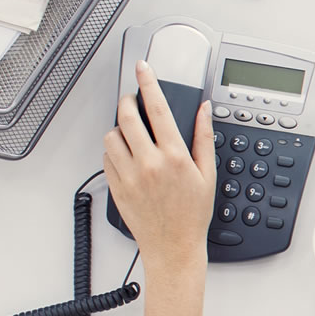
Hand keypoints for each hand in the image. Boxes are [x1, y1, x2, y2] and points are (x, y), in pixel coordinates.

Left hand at [103, 63, 214, 273]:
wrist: (173, 247)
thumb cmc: (192, 215)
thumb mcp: (207, 175)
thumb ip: (203, 138)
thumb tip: (203, 111)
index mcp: (174, 157)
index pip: (158, 109)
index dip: (148, 83)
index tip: (142, 68)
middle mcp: (149, 163)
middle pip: (127, 116)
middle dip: (127, 101)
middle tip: (132, 101)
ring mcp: (129, 175)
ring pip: (112, 135)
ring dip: (119, 128)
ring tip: (131, 135)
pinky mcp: (115, 185)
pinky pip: (106, 157)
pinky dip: (114, 151)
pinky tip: (128, 157)